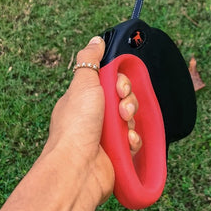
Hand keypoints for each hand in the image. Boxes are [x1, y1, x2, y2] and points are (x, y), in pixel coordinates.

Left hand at [44, 36, 140, 202]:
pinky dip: (132, 140)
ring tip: (123, 127)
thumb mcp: (82, 84)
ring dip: (130, 120)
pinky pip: (134, 139)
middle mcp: (94, 116)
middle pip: (123, 98)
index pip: (110, 81)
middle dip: (127, 101)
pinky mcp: (116, 153)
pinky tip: (126, 142)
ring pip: (130, 118)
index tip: (119, 87)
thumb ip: (90, 60)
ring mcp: (105, 135)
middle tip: (121, 108)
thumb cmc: (77, 126)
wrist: (78, 169)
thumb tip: (96, 41)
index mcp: (84, 98)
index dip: (120, 81)